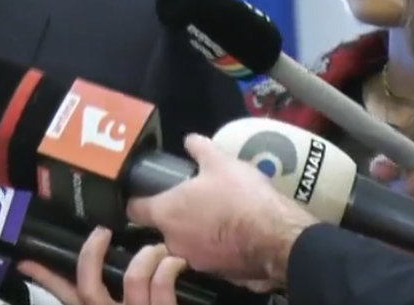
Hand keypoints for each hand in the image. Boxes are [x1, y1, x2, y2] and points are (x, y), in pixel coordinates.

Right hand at [19, 226, 185, 304]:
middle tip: (102, 232)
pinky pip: (162, 285)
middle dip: (92, 254)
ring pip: (132, 279)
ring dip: (144, 255)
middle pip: (88, 288)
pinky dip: (168, 267)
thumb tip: (92, 281)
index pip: (65, 297)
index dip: (45, 278)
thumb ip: (106, 299)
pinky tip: (177, 262)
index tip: (26, 259)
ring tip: (155, 248)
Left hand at [126, 134, 316, 288]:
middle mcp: (174, 241)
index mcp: (166, 214)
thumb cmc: (240, 196)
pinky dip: (217, 247)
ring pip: (188, 243)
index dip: (138, 200)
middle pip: (164, 227)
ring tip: (218, 216)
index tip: (145, 194)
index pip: (135, 209)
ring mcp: (196, 261)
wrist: (277, 238)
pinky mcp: (220, 274)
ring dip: (197, 232)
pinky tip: (234, 234)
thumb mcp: (221, 162)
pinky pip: (211, 257)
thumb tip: (189, 140)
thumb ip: (200, 149)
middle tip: (193, 201)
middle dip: (176, 216)